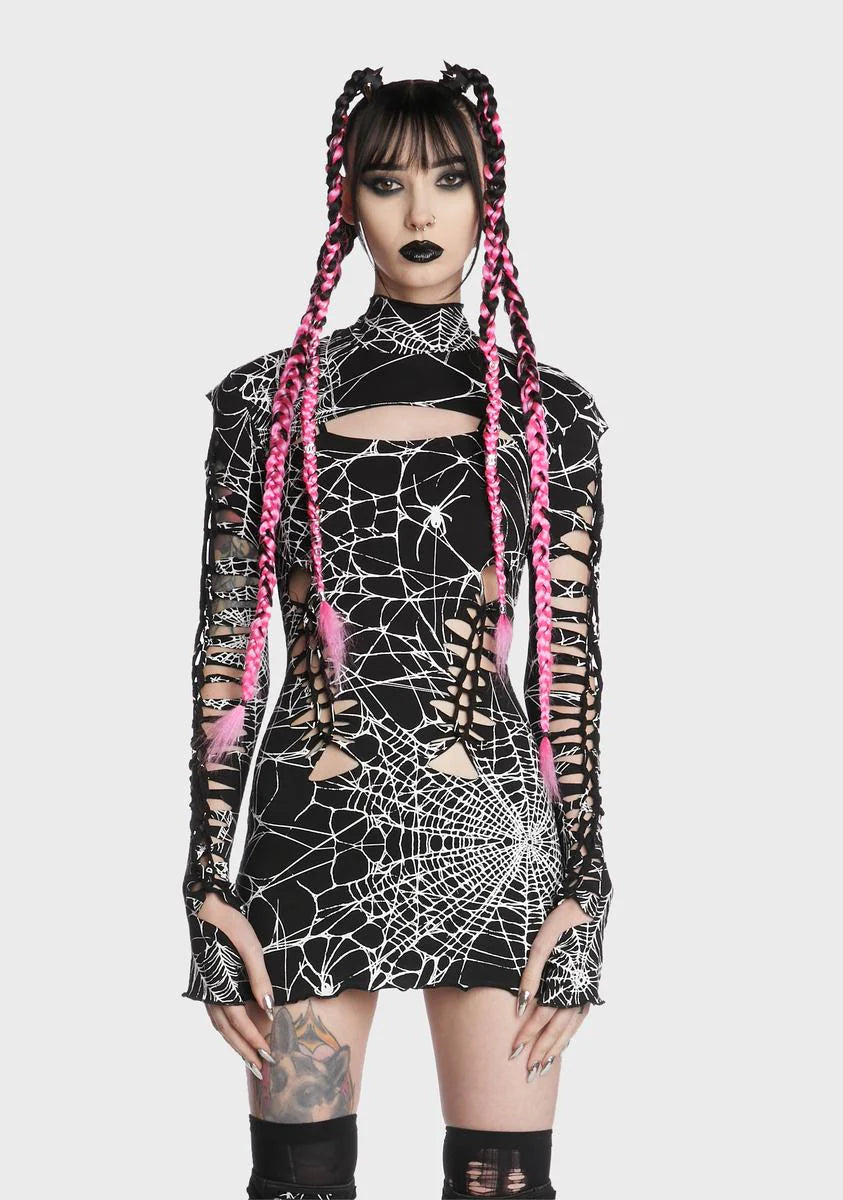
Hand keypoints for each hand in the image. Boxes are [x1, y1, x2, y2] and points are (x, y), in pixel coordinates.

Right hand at [193, 892, 276, 1080]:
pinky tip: (237, 1031)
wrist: (204, 905)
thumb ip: (259, 978)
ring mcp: (206, 990)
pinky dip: (228, 1027)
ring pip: (220, 1026)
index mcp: (220, 987)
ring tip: (250, 1057)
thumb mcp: (250, 947)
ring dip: (236, 1042)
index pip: (240, 1024)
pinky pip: (217, 1014)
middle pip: (229, 1032)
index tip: (270, 1056)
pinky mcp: (207, 984)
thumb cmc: (230, 924)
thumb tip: (270, 1006)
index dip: (255, 1041)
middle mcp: (210, 994)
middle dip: (246, 1051)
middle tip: (263, 1070)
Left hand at [508, 897, 593, 1080]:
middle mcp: (579, 992)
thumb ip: (530, 975)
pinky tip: (562, 1042)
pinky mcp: (589, 986)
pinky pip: (579, 1018)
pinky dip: (569, 1033)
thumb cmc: (562, 921)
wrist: (591, 906)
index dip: (527, 1035)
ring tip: (542, 1067)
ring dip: (555, 1049)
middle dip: (540, 1051)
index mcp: (566, 983)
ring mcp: (586, 990)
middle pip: (557, 1030)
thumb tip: (518, 1005)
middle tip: (526, 1073)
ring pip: (570, 1028)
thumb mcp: (541, 944)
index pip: (542, 1018)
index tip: (512, 1052)